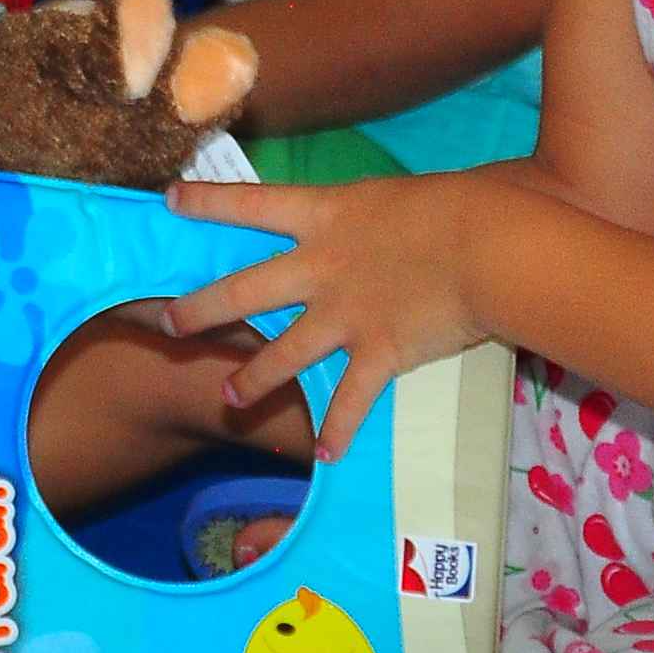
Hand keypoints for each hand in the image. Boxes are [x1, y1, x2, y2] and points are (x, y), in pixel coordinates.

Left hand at [161, 172, 486, 462]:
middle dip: (201, 310)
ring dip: (252, 379)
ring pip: (283, 354)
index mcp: (326, 216)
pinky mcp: (378, 352)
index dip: (206, 203)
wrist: (486, 246)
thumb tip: (385, 217)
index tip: (169, 201)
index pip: (250, 204)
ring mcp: (345, 314)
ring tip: (228, 397)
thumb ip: (375, 215)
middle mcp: (322, 267)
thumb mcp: (399, 196)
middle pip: (244, 290)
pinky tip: (328, 456)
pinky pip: (349, 401)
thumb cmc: (460, 204)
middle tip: (166, 324)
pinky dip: (339, 430)